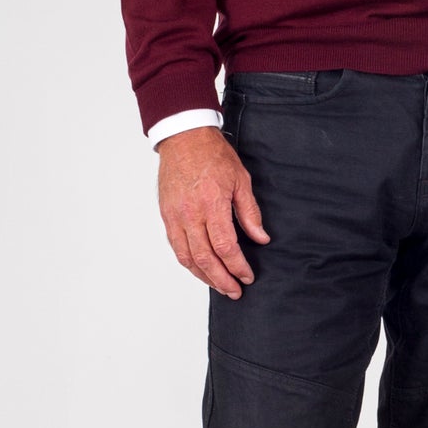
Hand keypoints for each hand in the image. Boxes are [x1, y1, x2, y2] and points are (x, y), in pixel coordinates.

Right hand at [157, 127, 269, 297]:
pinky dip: (188, 262)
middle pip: (205, 259)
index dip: (237, 266)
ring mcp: (175, 216)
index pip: (225, 247)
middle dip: (221, 280)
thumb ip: (250, 213)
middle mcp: (190, 214)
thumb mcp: (241, 180)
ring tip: (219, 286)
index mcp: (211, 205)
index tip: (247, 276)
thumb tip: (260, 238)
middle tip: (235, 291)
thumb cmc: (212, 154)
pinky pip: (176, 246)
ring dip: (203, 276)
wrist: (183, 137)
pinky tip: (200, 269)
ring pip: (187, 258)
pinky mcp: (166, 215)